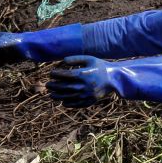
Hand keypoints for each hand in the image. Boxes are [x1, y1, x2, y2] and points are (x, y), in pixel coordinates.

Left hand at [47, 54, 161, 107]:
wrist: (114, 79)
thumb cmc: (100, 67)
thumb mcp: (89, 59)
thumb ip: (76, 59)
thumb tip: (63, 60)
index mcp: (84, 74)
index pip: (66, 75)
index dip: (56, 74)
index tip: (51, 73)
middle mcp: (84, 85)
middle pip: (65, 87)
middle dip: (54, 86)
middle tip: (47, 84)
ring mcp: (87, 95)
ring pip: (69, 97)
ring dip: (58, 96)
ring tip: (51, 94)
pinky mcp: (90, 101)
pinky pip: (77, 104)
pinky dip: (68, 103)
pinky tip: (62, 102)